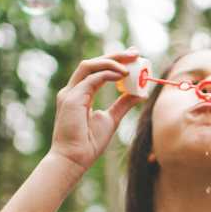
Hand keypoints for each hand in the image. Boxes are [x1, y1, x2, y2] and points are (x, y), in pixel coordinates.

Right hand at [48, 48, 142, 171]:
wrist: (74, 159)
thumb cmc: (89, 143)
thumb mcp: (111, 119)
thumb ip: (123, 104)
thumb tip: (140, 93)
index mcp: (80, 94)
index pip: (97, 70)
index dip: (114, 60)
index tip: (133, 57)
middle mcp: (73, 90)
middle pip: (93, 63)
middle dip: (115, 55)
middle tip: (135, 52)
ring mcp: (70, 93)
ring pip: (90, 66)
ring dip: (111, 61)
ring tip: (131, 63)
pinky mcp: (71, 99)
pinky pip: (91, 79)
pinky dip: (107, 74)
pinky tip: (122, 75)